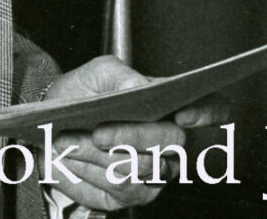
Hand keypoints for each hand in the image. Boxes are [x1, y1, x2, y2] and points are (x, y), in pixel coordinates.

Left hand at [40, 56, 229, 210]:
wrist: (52, 125)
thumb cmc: (84, 94)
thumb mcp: (98, 73)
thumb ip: (121, 76)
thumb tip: (141, 88)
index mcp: (172, 104)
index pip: (213, 108)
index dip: (208, 112)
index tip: (183, 114)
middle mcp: (171, 141)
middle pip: (175, 144)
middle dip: (136, 137)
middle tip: (100, 131)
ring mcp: (155, 170)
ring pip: (144, 167)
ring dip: (103, 155)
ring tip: (72, 139)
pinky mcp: (133, 194)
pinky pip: (122, 187)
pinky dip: (93, 171)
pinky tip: (73, 155)